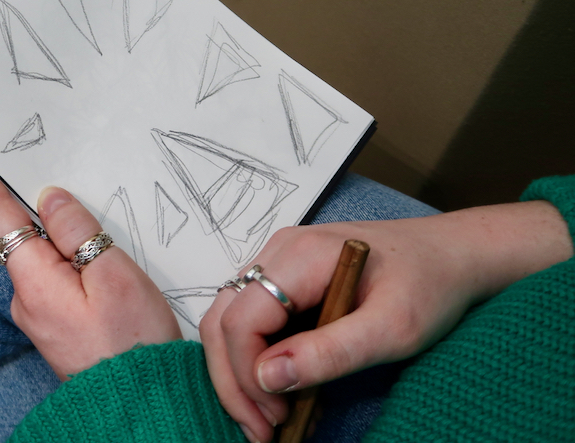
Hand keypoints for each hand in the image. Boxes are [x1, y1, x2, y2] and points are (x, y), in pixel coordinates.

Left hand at [0, 153, 180, 378]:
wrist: (141, 404)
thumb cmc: (134, 343)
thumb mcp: (114, 276)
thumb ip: (79, 232)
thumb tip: (51, 197)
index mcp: (35, 281)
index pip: (1, 219)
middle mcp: (26, 297)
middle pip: (20, 234)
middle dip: (28, 199)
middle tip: (39, 158)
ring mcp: (39, 312)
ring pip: (40, 255)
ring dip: (53, 228)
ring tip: (77, 196)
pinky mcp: (55, 322)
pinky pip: (53, 274)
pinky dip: (65, 253)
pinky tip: (89, 245)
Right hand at [199, 201, 570, 442]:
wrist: (453, 255)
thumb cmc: (432, 284)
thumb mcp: (394, 329)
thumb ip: (330, 352)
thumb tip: (267, 377)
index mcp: (301, 255)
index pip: (240, 319)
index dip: (246, 374)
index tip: (277, 417)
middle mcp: (279, 251)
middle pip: (223, 319)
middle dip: (233, 381)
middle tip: (262, 431)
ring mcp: (278, 261)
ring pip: (229, 320)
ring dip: (240, 373)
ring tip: (271, 417)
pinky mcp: (285, 276)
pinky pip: (251, 318)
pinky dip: (257, 359)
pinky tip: (284, 389)